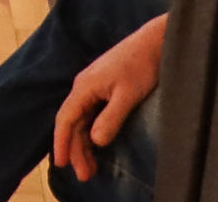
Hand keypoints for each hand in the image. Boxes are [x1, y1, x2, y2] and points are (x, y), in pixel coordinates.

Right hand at [53, 16, 164, 181]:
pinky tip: (97, 143)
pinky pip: (91, 114)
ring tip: (92, 166)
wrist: (154, 42)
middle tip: (85, 175)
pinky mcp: (104, 86)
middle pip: (73, 123)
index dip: (62, 142)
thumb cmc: (141, 66)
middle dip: (76, 149)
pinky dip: (91, 131)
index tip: (62, 163)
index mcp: (84, 87)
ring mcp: (93, 86)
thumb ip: (110, 118)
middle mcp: (83, 87)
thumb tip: (95, 141)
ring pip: (82, 119)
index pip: (66, 119)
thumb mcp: (127, 95)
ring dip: (84, 143)